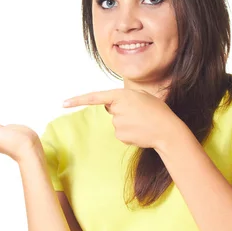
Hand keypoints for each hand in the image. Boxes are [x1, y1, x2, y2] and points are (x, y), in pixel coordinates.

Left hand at [62, 88, 180, 149]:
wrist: (167, 130)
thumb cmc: (157, 111)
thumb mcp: (142, 96)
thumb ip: (124, 98)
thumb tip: (112, 108)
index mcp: (121, 95)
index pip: (95, 97)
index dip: (78, 100)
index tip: (63, 103)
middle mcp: (116, 109)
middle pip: (111, 110)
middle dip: (122, 111)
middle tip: (140, 113)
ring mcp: (117, 123)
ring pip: (116, 122)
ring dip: (127, 122)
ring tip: (142, 122)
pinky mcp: (119, 135)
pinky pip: (120, 133)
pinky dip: (129, 132)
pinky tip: (140, 131)